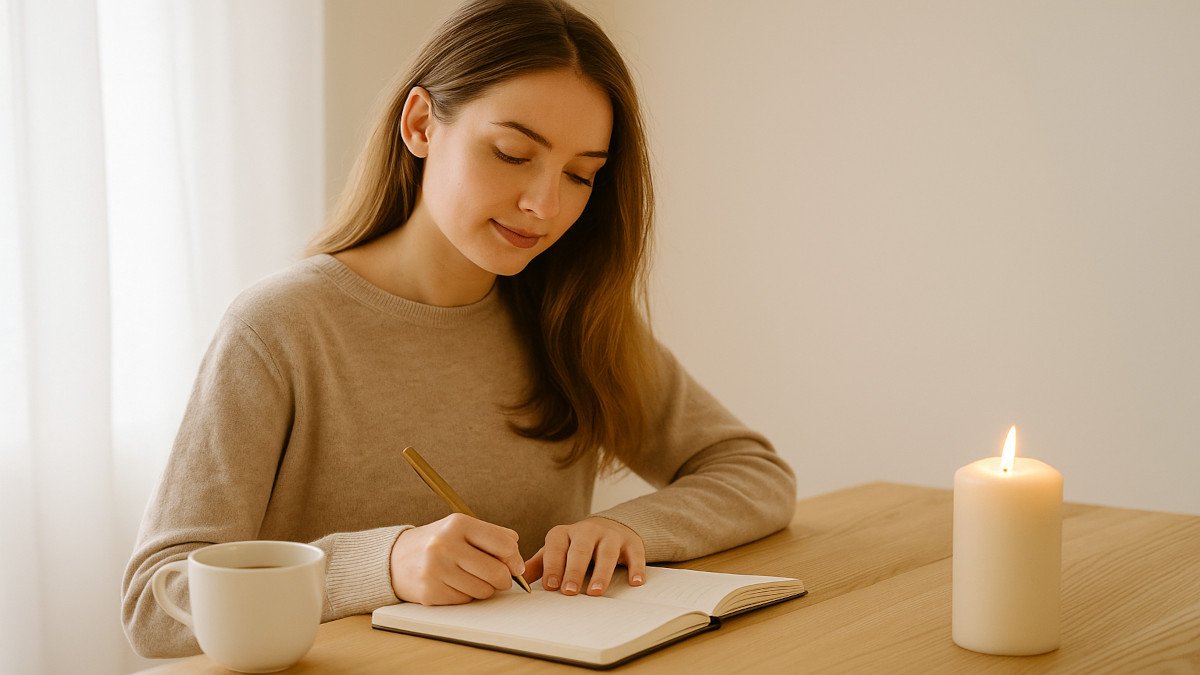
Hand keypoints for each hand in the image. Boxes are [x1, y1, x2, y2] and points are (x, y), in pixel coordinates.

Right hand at [390, 513, 524, 604]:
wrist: (395, 559)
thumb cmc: (438, 544)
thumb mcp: (462, 529)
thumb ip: (493, 536)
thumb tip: (517, 557)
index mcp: (458, 524)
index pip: (505, 545)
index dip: (515, 559)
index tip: (514, 566)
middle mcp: (446, 544)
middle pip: (497, 572)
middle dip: (504, 580)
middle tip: (499, 579)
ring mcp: (436, 569)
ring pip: (483, 591)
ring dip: (484, 589)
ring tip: (472, 579)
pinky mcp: (430, 592)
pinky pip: (466, 601)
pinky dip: (466, 596)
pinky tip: (455, 585)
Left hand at [523, 517, 645, 595]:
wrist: (610, 527)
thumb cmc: (577, 546)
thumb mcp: (557, 550)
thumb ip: (540, 564)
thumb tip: (518, 580)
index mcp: (564, 533)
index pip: (556, 547)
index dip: (552, 566)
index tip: (550, 586)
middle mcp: (587, 531)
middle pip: (580, 549)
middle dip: (574, 571)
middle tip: (569, 591)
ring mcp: (610, 536)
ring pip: (606, 552)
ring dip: (601, 572)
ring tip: (595, 591)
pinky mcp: (631, 542)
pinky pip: (635, 554)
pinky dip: (635, 568)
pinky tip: (635, 582)